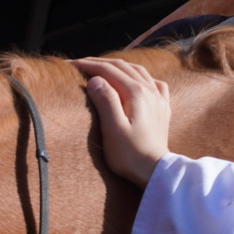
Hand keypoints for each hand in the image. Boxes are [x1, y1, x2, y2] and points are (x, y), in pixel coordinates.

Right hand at [73, 57, 170, 187]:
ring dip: (118, 66)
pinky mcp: (162, 106)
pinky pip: (152, 81)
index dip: (89, 65)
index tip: (71, 64)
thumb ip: (106, 102)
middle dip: (100, 63)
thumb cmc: (129, 154)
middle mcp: (149, 89)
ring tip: (102, 67)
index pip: (109, 71)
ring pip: (137, 71)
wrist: (154, 170)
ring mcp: (158, 97)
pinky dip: (139, 75)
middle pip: (123, 67)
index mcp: (135, 93)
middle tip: (81, 63)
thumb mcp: (113, 129)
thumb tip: (96, 80)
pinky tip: (135, 80)